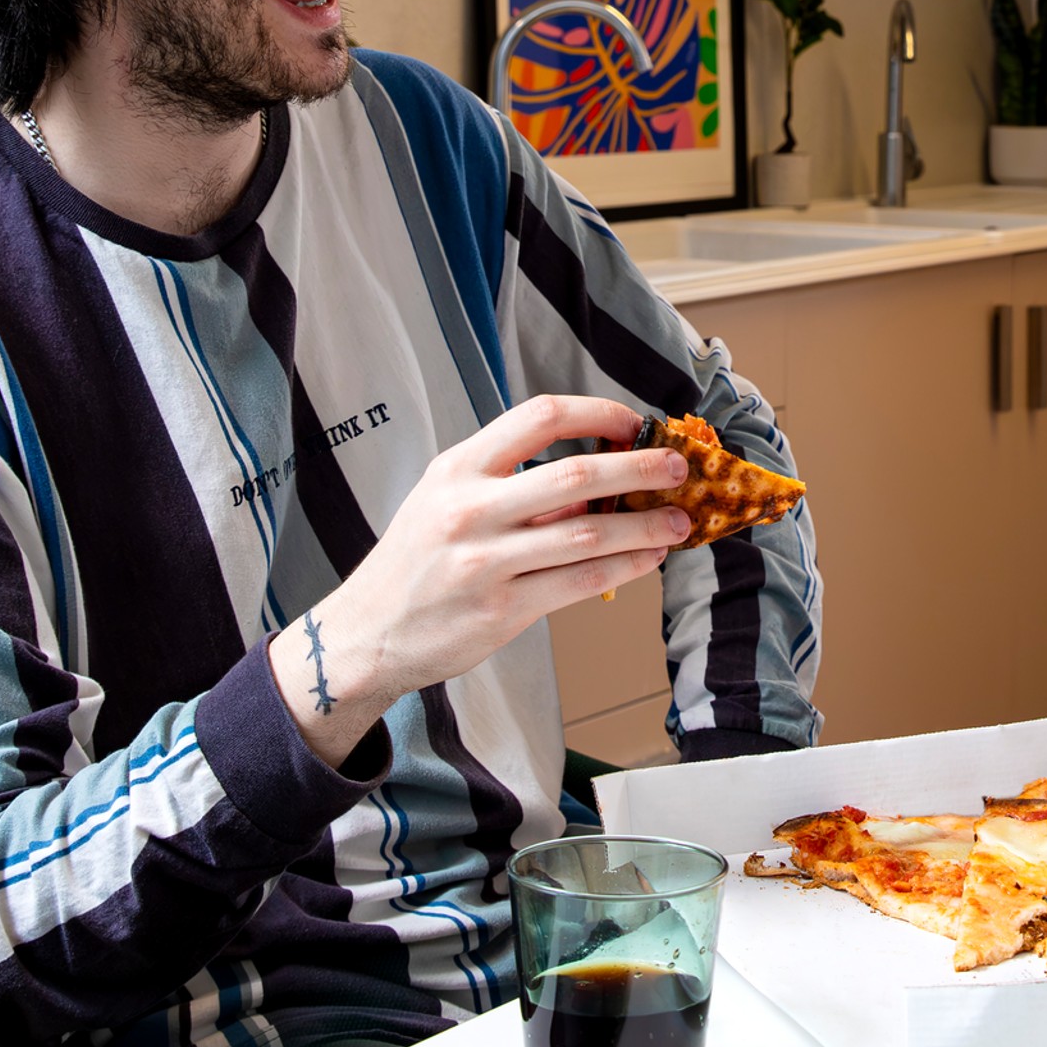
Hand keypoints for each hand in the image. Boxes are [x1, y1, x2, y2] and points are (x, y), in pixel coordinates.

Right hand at [271, 395, 690, 765]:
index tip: (633, 423)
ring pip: (589, 533)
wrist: (369, 633)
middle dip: (640, 468)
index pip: (540, 417)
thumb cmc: (415, 562)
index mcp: (458, 467)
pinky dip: (625, 567)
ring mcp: (486, 561)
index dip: (597, 413)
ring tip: (677, 521)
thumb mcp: (444, 500)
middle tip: (677, 468)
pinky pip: (580, 580)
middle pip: (576, 474)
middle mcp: (470, 508)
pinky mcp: (502, 609)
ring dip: (645, 525)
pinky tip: (647, 558)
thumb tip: (594, 477)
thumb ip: (510, 483)